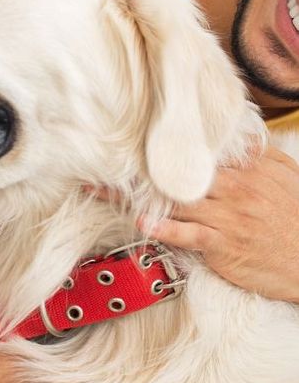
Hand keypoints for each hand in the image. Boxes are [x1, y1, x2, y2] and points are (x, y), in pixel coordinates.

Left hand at [90, 146, 298, 300]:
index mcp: (247, 169)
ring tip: (105, 189)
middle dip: (140, 169)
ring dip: (139, 196)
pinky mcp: (223, 245)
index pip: (200, 152)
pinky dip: (165, 229)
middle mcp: (235, 189)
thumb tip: (232, 136)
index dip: (163, 147)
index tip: (130, 139)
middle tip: (103, 163)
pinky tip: (142, 223)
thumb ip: (256, 154)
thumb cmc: (294, 219)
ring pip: (177, 201)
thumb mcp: (284, 176)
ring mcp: (228, 217)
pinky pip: (189, 235)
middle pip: (179, 174)